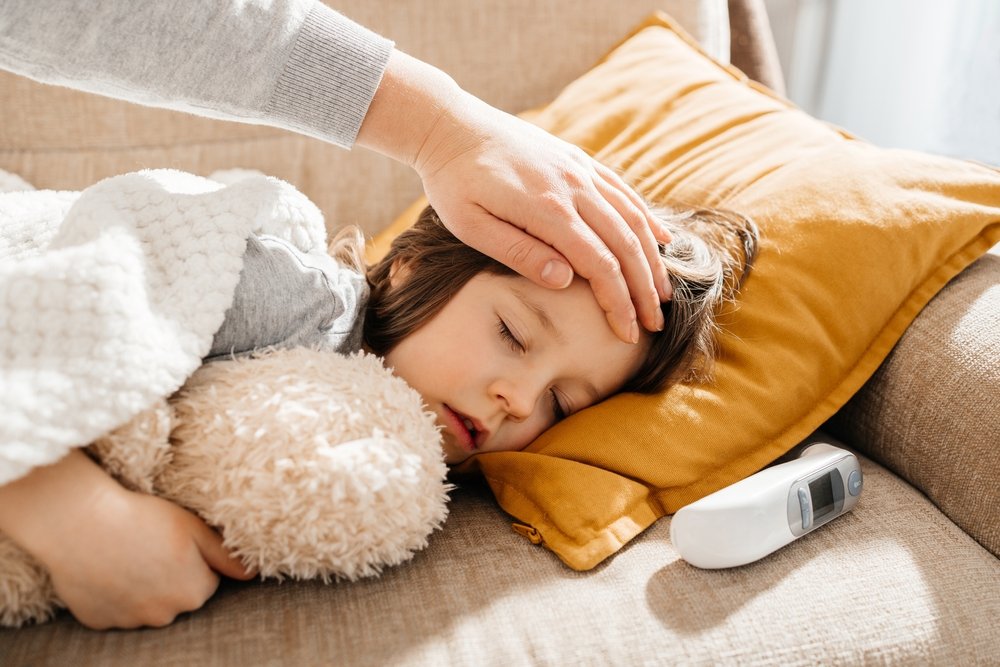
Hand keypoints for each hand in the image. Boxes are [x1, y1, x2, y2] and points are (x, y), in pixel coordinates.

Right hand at [0, 450, 253, 629]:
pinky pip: (114, 610)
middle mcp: (164, 616)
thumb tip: (252, 575)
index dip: (192, 559)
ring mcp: (129, 622)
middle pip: (176, 597)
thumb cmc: (143, 519)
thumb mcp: (193, 528)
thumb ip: (226, 555)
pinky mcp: (98, 622)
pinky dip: (112, 594)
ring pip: (145, 605)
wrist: (81, 523)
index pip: (205, 581)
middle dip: (169, 577)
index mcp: (193, 594)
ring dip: (141, 588)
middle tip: (149, 545)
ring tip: (125, 554)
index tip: (174, 541)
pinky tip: (105, 568)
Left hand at [356, 51, 671, 343]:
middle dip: (644, 289)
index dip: (618, 302)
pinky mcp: (578, 160)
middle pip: (625, 244)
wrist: (449, 126)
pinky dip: (645, 218)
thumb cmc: (453, 183)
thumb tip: (565, 281)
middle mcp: (573, 187)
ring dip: (653, 258)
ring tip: (662, 293)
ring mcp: (579, 170)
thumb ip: (518, 252)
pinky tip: (660, 240)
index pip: (599, 264)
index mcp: (546, 209)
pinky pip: (622, 191)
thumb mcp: (471, 226)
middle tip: (654, 325)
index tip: (627, 333)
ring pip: (632, 218)